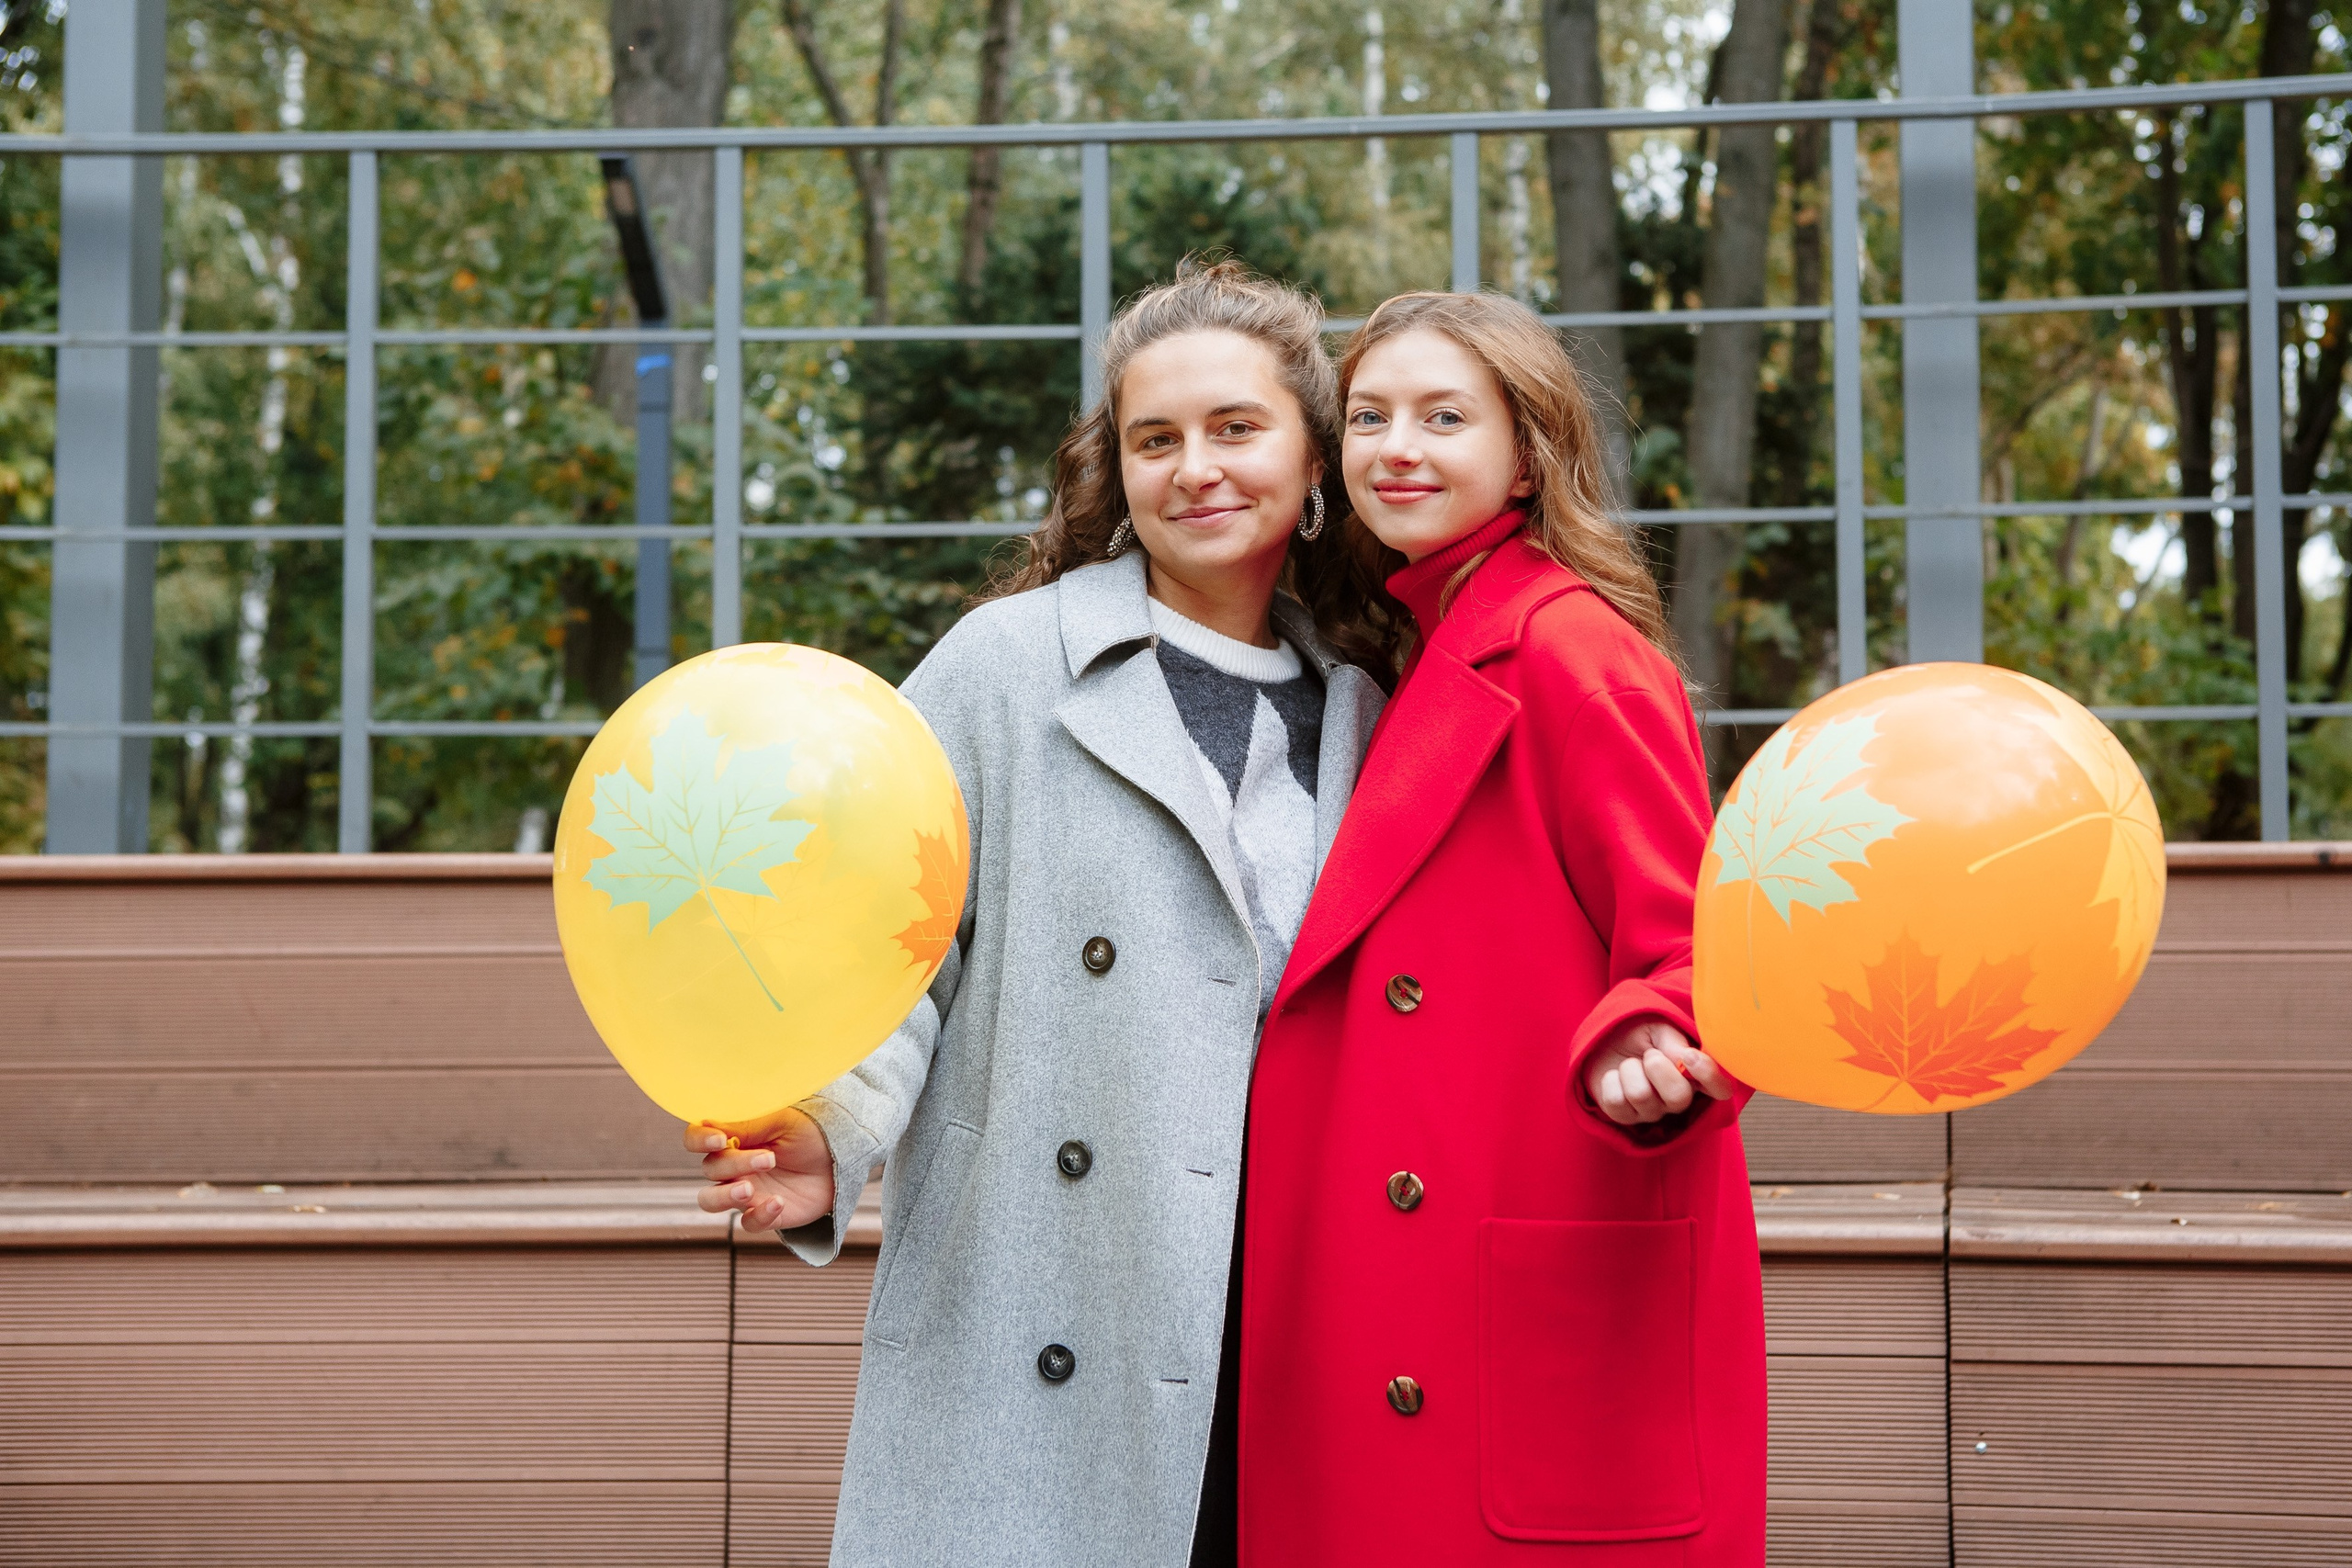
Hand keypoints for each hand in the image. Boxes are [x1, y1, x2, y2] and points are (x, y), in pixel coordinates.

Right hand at [687, 1106, 835, 1233]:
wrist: (843, 1158)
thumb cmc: (812, 1131)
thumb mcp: (784, 1119)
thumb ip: (748, 1123)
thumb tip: (710, 1122)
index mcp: (733, 1136)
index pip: (696, 1138)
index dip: (699, 1140)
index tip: (719, 1140)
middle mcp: (733, 1165)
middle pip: (710, 1168)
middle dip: (734, 1164)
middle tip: (768, 1159)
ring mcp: (746, 1191)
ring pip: (710, 1200)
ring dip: (724, 1195)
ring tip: (749, 1190)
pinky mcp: (763, 1214)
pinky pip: (748, 1223)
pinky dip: (759, 1215)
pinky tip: (779, 1203)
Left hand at [1584, 1019, 1732, 1126]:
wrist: (1605, 1039)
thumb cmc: (1639, 1035)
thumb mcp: (1660, 1029)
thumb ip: (1675, 1044)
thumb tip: (1686, 1060)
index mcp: (1695, 1077)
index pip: (1720, 1089)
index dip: (1710, 1076)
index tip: (1689, 1056)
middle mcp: (1677, 1100)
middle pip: (1678, 1097)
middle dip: (1658, 1067)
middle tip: (1649, 1054)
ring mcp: (1651, 1112)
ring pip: (1641, 1096)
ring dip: (1630, 1069)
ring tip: (1630, 1064)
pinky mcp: (1623, 1117)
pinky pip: (1616, 1101)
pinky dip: (1611, 1080)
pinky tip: (1614, 1076)